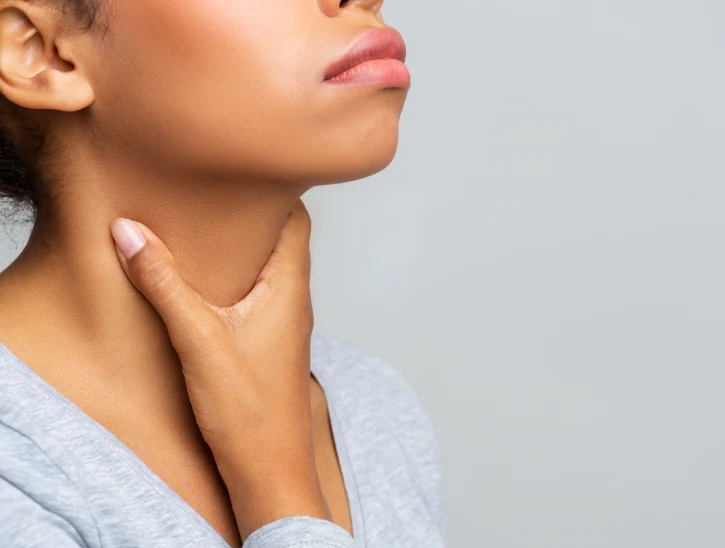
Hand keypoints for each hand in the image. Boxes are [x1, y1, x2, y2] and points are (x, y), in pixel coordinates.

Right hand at [108, 199, 328, 539]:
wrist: (270, 470)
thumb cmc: (250, 412)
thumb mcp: (198, 340)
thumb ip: (164, 285)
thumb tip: (130, 232)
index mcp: (289, 288)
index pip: (298, 220)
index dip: (276, 189)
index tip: (244, 167)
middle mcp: (295, 301)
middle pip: (284, 239)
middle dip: (253, 212)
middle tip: (214, 189)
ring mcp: (285, 323)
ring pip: (271, 267)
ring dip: (244, 246)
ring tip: (205, 227)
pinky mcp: (270, 344)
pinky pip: (259, 294)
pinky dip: (237, 276)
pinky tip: (208, 283)